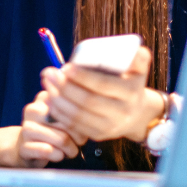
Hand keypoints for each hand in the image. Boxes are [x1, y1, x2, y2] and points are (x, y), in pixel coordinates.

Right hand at [16, 91, 79, 165]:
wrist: (26, 148)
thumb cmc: (50, 132)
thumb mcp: (62, 117)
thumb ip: (74, 114)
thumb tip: (89, 121)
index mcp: (44, 98)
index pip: (72, 107)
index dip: (84, 122)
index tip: (85, 129)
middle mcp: (33, 110)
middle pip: (69, 123)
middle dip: (80, 137)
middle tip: (80, 142)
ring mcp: (27, 128)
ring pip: (62, 139)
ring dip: (71, 150)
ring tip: (71, 151)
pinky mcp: (24, 147)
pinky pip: (49, 151)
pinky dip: (59, 156)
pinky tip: (58, 155)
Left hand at [41, 46, 161, 142]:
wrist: (137, 114)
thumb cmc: (130, 84)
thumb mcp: (139, 70)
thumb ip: (138, 58)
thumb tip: (134, 51)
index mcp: (130, 92)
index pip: (103, 85)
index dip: (82, 77)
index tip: (66, 67)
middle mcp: (121, 112)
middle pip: (87, 101)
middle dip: (65, 87)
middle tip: (50, 73)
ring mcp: (109, 126)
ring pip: (78, 115)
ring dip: (58, 99)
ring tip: (47, 83)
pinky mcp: (98, 135)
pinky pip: (74, 126)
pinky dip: (59, 112)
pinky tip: (49, 99)